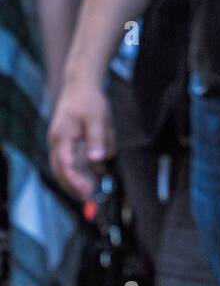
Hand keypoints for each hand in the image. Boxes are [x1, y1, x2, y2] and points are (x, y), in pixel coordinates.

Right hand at [48, 77, 115, 199]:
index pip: (65, 165)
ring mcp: (58, 144)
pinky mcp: (63, 144)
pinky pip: (67, 162)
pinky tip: (89, 179)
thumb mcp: (97, 118)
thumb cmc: (89, 100)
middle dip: (73, 187)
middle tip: (89, 199)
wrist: (79, 86)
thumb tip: (97, 160)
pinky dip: (75, 173)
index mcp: (62, 136)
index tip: (87, 193)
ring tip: (89, 194)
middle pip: (60, 171)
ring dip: (73, 182)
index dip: (75, 181)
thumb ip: (96, 139)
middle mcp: (56, 142)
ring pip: (61, 169)